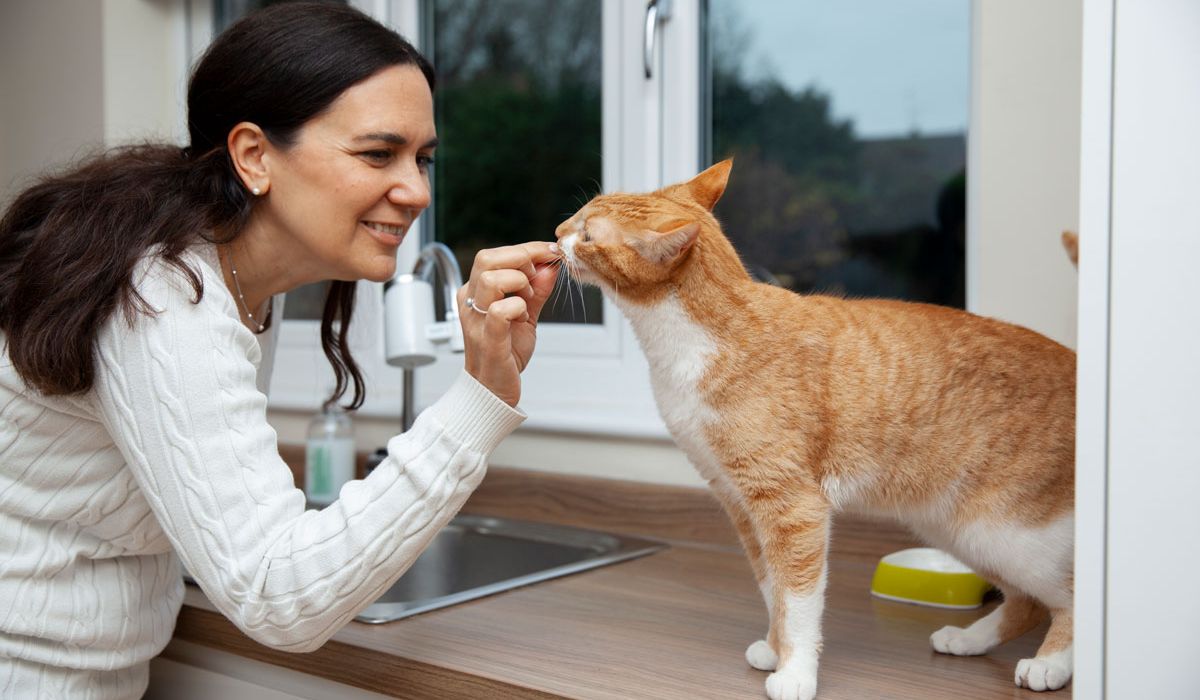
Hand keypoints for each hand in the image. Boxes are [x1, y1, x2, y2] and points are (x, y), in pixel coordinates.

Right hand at [458, 241, 559, 406]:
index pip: (495, 254)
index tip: (551, 252)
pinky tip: (523, 317)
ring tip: (528, 299)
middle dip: (522, 259)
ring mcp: (476, 319)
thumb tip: (550, 265)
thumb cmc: (505, 352)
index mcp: (476, 291)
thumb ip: (537, 289)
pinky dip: (518, 307)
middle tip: (537, 277)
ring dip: (519, 283)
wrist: (493, 389)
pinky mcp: (487, 338)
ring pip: (492, 279)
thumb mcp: (525, 314)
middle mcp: (470, 301)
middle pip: (487, 258)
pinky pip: (500, 311)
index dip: (527, 249)